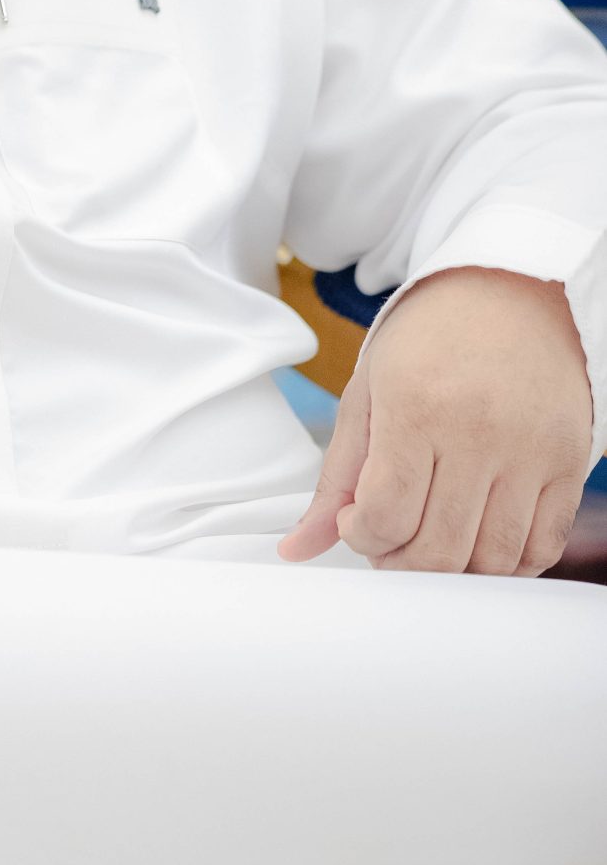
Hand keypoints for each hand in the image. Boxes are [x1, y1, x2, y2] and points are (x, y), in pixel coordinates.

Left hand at [279, 267, 591, 574]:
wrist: (511, 292)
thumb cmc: (430, 340)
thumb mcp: (367, 393)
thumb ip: (336, 477)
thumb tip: (297, 548)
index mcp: (415, 407)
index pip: (384, 515)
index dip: (362, 536)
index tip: (358, 522)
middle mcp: (478, 430)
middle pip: (438, 550)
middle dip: (400, 564)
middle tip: (389, 544)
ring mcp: (530, 449)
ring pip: (491, 560)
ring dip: (453, 572)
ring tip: (430, 542)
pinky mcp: (568, 461)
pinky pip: (542, 546)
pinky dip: (508, 566)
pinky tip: (477, 542)